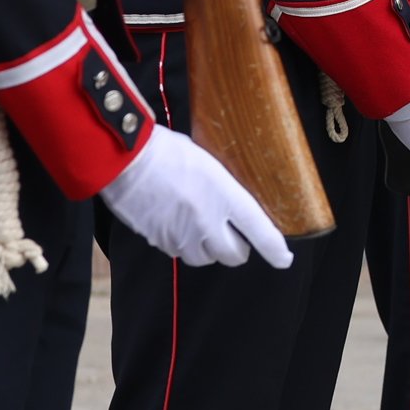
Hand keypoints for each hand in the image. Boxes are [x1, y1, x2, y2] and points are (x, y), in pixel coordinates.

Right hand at [101, 126, 294, 267]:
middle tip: (232, 235)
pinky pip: (179, 251)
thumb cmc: (166, 150)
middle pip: (234, 255)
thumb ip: (222, 187)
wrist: (125, 160)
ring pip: (205, 258)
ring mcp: (184, 236)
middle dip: (236, 248)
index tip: (284, 259)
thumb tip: (230, 199)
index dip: (276, 250)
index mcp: (226, 196)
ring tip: (201, 227)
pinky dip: (182, 243)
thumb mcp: (208, 161)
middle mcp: (208, 223)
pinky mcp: (161, 242)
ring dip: (208, 248)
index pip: (261, 232)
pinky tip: (176, 223)